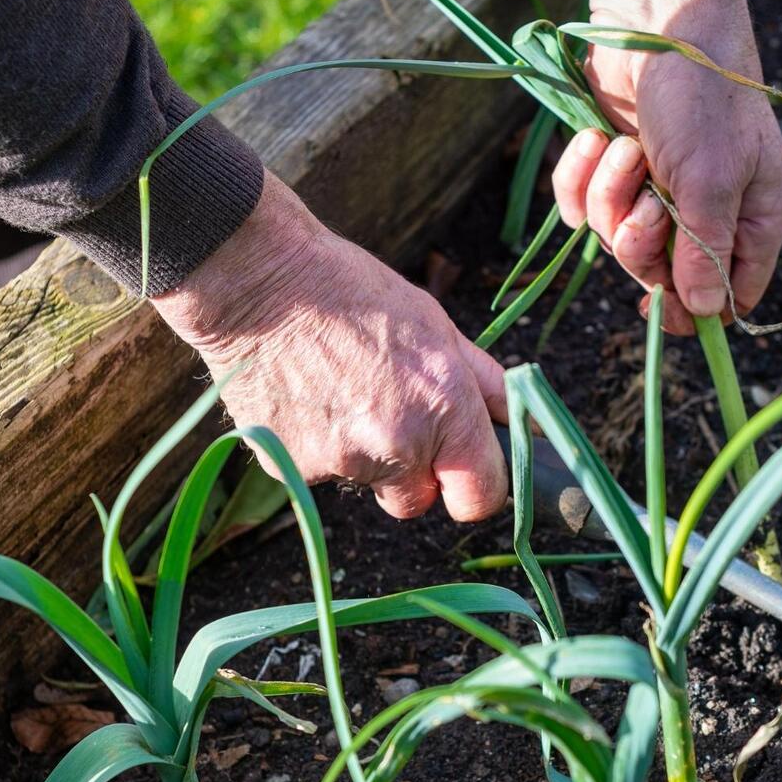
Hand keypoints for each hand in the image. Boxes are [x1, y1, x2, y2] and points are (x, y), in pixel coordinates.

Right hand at [152, 172, 508, 521]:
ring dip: (363, 455)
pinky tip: (307, 395)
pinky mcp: (290, 466)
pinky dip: (317, 446)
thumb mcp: (436, 325)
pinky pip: (318, 474)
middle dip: (414, 476)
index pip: (480, 497)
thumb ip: (484, 384)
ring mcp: (341, 461)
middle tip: (392, 420)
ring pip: (367, 485)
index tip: (463, 473)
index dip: (474, 488)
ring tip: (341, 390)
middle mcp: (398, 445)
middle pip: (419, 502)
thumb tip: (523, 422)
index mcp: (445, 408)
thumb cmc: (353, 293)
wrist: (258, 279)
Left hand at [555, 0, 781, 334]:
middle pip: (664, 276)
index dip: (698, 309)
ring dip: (611, 196)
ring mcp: (656, 189)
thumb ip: (705, 252)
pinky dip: (579, 178)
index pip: (731, 296)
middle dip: (642, 243)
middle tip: (647, 205)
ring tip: (624, 150)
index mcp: (752, 217)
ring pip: (617, 238)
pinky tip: (593, 141)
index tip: (664, 305)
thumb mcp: (710, 179)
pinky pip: (580, 208)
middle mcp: (708, 210)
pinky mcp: (610, 169)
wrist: (652, 15)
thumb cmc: (700, 94)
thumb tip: (705, 314)